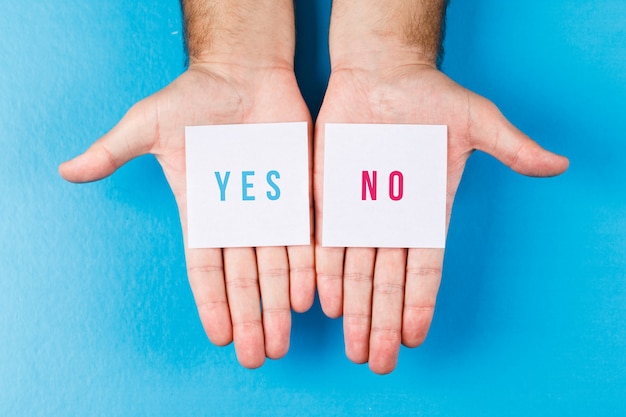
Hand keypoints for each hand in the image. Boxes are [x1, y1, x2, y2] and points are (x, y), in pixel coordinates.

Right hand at [59, 63, 314, 367]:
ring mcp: (270, 207)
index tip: (219, 337)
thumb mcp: (147, 125)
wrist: (241, 71)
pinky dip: (308, 267)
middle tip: (259, 355)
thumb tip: (66, 171)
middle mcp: (239, 217)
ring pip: (277, 266)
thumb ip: (113, 151)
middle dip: (251, 318)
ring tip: (284, 341)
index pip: (206, 268)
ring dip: (280, 305)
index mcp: (203, 211)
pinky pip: (305, 236)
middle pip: (246, 278)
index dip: (213, 304)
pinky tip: (310, 297)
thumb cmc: (193, 97)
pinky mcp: (299, 192)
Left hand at [314, 64, 568, 373]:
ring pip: (354, 270)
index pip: (424, 267)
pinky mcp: (328, 196)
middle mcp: (390, 219)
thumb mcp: (476, 120)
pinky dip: (324, 272)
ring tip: (352, 347)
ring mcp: (357, 209)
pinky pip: (324, 240)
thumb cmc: (431, 97)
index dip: (419, 303)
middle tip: (377, 360)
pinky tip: (325, 303)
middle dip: (382, 322)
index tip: (414, 337)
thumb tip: (558, 164)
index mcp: (425, 211)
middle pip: (386, 281)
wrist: (382, 73)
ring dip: (354, 310)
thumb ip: (510, 146)